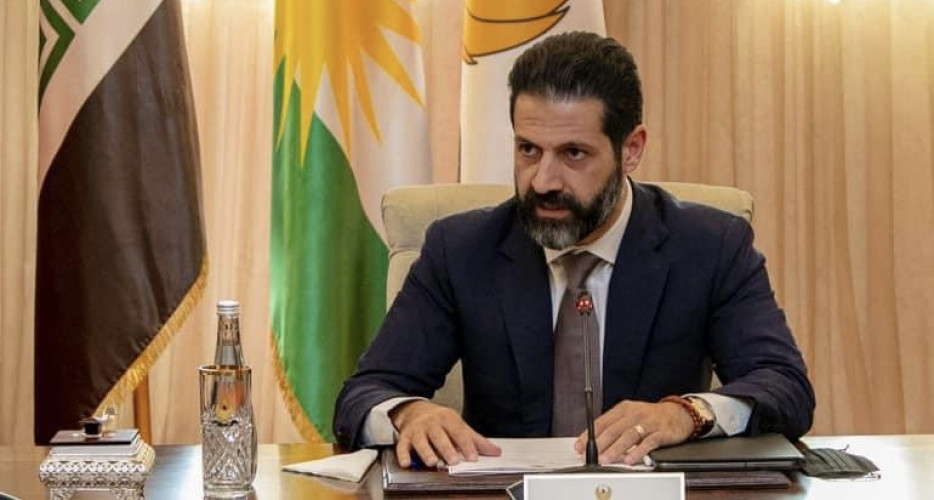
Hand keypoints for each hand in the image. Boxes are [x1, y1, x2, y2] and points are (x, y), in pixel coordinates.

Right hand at [390, 400, 500, 467]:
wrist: (413, 409)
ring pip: (421, 441)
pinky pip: (402, 446)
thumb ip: (476, 440)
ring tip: (433, 462)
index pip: (458, 432)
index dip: (466, 444)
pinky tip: (407, 463)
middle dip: (446, 449)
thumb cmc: (439, 420)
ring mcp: (417, 430)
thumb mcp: (458, 425)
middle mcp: (431, 423)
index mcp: (447, 419)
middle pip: (439, 436)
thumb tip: (495, 451)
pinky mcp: (404, 437)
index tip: (473, 457)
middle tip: (454, 461)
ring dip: (426, 452)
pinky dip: (403, 455)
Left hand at [574, 399, 693, 464]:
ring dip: (616, 449)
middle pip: (614, 429)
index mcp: (623, 409)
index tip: (580, 446)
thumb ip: (614, 427)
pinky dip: (638, 452)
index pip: (602, 421)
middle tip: (592, 456)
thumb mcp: (630, 415)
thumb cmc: (650, 417)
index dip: (589, 435)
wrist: (678, 414)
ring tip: (606, 459)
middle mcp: (634, 414)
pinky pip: (648, 443)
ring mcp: (648, 423)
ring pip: (628, 436)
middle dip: (600, 444)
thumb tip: (595, 442)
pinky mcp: (661, 432)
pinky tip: (630, 460)